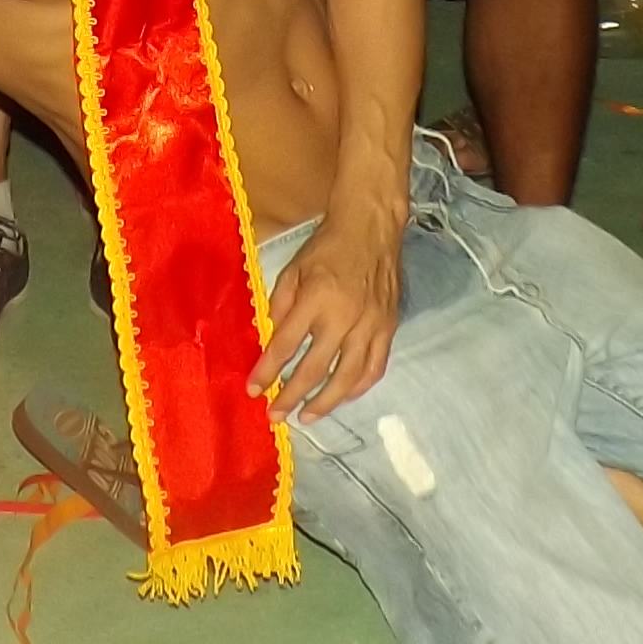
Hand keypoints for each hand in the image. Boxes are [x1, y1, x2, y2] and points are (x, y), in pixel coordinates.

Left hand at [253, 210, 401, 420]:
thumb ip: (280, 306)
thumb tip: (274, 340)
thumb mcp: (292, 269)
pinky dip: (357, 388)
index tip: (254, 390)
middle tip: (276, 415)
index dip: (267, 371)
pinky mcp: (389, 328)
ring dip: (325, 403)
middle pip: (315, 369)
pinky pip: (375, 368)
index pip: (286, 346)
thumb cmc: (327, 246)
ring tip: (307, 417)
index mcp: (315, 299)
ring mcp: (371, 325)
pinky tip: (342, 397)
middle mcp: (344, 317)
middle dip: (291, 396)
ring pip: (347, 378)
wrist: (372, 226)